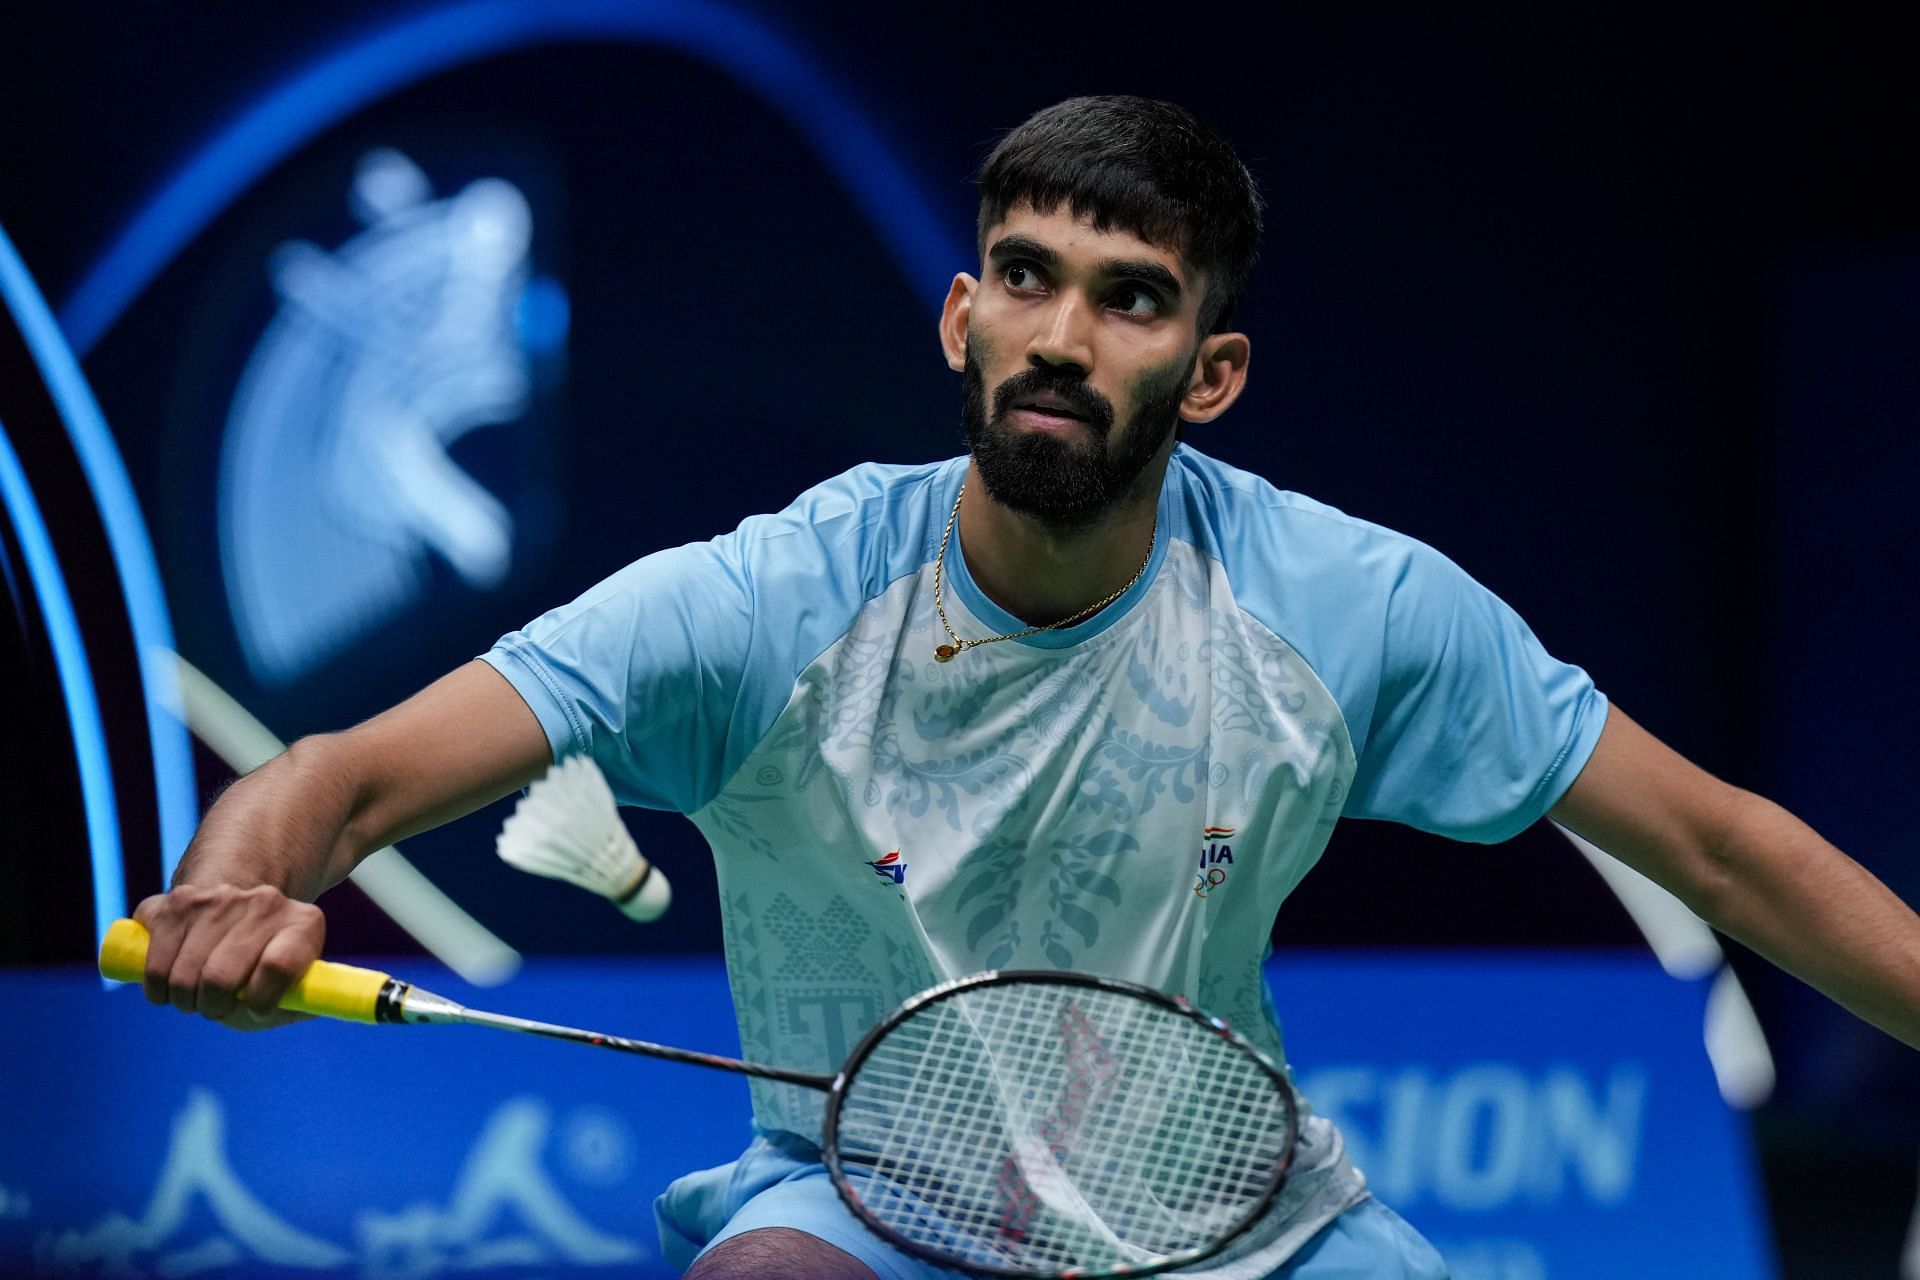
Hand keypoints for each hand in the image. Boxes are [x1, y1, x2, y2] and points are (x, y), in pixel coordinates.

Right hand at [132, 885, 323, 1029]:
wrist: (239, 907)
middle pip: (220, 977)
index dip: (261, 1001)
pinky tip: (169, 986)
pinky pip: (155, 964)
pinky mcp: (178, 900)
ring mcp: (220, 897)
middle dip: (213, 1007)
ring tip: (195, 996)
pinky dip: (157, 988)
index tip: (257, 1009)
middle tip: (216, 1007)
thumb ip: (297, 1004)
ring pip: (184, 975)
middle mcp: (265, 903)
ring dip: (184, 1000)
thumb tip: (292, 1009)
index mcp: (304, 924)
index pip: (277, 967)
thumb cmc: (267, 962)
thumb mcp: (294, 984)